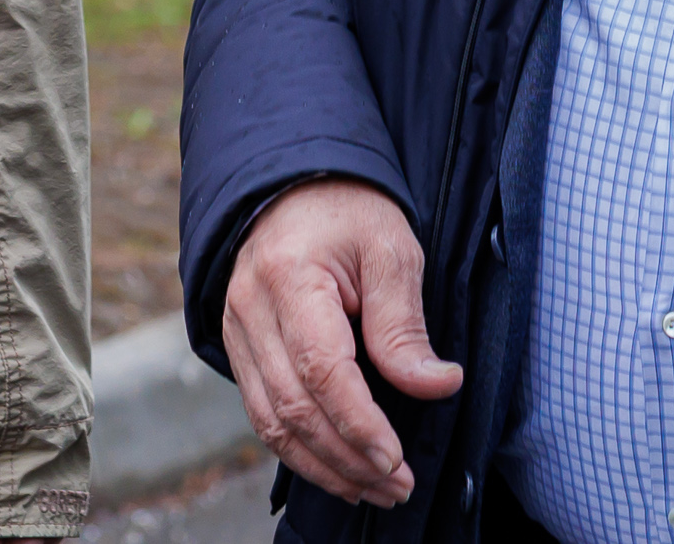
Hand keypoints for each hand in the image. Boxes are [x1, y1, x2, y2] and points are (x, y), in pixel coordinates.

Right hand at [219, 178, 462, 508]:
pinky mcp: (239, 348)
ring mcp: (236, 331)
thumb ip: (404, 323)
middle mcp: (249, 309)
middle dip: (348, 458)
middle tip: (399, 486)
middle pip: (292, 407)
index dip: (359, 423)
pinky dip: (299, 450)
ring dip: (324, 466)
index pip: (320, 369)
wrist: (293, 184)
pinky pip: (261, 413)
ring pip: (270, 422)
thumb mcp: (391, 249)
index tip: (397, 459)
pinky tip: (338, 468)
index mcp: (288, 277)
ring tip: (374, 489)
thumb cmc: (348, 212)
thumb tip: (436, 385)